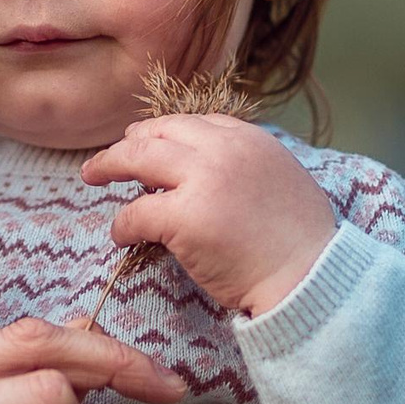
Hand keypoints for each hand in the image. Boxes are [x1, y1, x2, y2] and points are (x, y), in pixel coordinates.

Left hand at [80, 114, 339, 316]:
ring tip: (93, 176)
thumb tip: (206, 171)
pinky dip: (122, 224)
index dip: (165, 133)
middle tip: (107, 158)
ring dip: (109, 166)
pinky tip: (122, 236)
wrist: (311, 280)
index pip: (196, 123)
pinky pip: (135, 213)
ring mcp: (203, 180)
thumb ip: (246, 167)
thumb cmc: (301, 244)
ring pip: (137, 158)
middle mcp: (225, 150)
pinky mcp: (184, 217)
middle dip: (128, 142)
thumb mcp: (283, 181)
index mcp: (251, 140)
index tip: (148, 143)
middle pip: (159, 131)